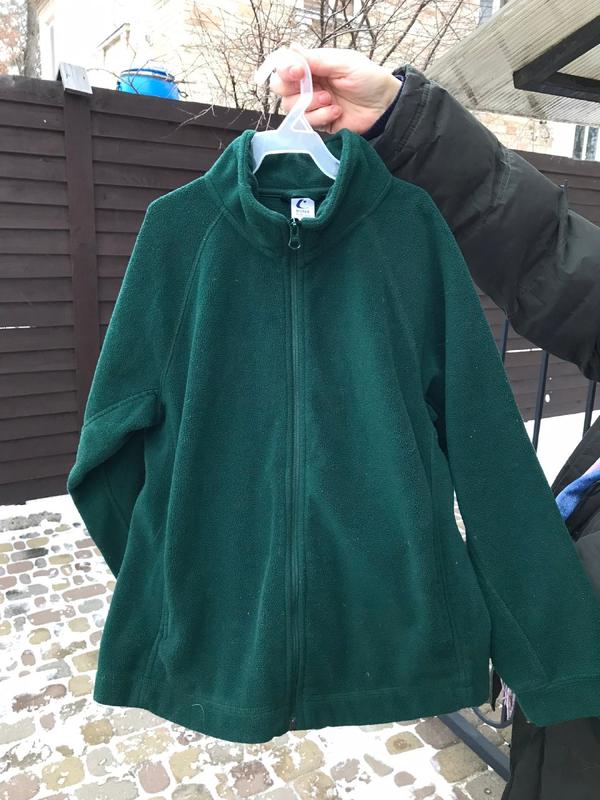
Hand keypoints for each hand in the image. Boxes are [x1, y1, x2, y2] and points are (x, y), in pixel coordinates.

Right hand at [266, 42, 401, 134]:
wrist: (384, 107)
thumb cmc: (369, 80)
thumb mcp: (344, 63)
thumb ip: (317, 59)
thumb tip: (292, 50)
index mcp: (313, 66)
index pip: (285, 66)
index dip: (285, 69)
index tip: (297, 72)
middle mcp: (309, 84)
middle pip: (280, 88)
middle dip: (293, 90)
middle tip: (314, 88)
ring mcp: (312, 104)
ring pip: (290, 107)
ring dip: (310, 104)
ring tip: (330, 100)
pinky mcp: (318, 122)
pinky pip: (305, 123)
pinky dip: (319, 117)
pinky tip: (336, 111)